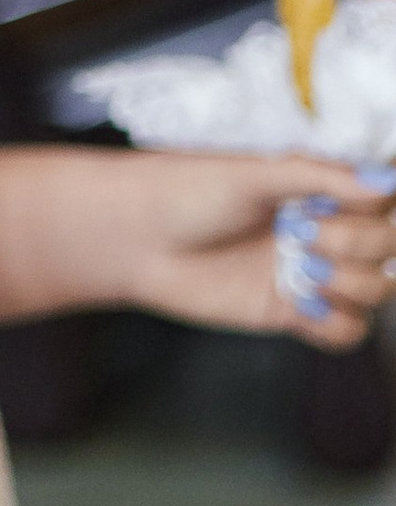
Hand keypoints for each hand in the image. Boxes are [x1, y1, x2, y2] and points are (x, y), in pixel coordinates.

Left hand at [120, 153, 395, 352]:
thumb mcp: (249, 173)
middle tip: (302, 233)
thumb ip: (318, 176)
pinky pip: (347, 331)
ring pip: (377, 290)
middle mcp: (322, 229)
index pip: (382, 198)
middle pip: (387, 246)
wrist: (135, 238)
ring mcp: (310, 271)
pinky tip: (300, 304)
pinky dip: (337, 323)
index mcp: (315, 189)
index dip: (380, 205)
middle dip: (359, 243)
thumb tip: (383, 179)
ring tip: (299, 267)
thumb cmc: (183, 191)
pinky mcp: (292, 310)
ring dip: (352, 283)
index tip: (353, 204)